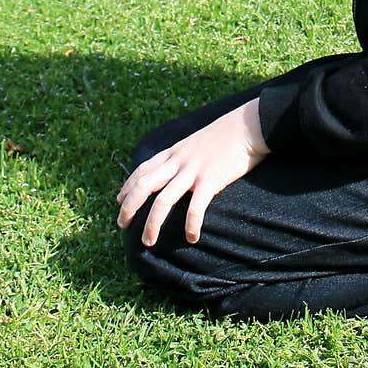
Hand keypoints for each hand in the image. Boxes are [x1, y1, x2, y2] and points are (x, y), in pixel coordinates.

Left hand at [115, 98, 268, 246]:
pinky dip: (191, 225)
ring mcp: (193, 171)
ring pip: (164, 200)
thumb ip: (185, 153)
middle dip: (129, 207)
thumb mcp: (197, 140)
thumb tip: (179, 166)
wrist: (248, 125)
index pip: (143, 170)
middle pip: (144, 185)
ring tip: (148, 242)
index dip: (127, 187)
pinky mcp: (211, 180)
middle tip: (122, 225)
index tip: (119, 201)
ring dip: (152, 223)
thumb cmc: (227, 134)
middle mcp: (178, 161)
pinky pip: (195, 207)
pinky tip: (192, 238)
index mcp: (174, 151)